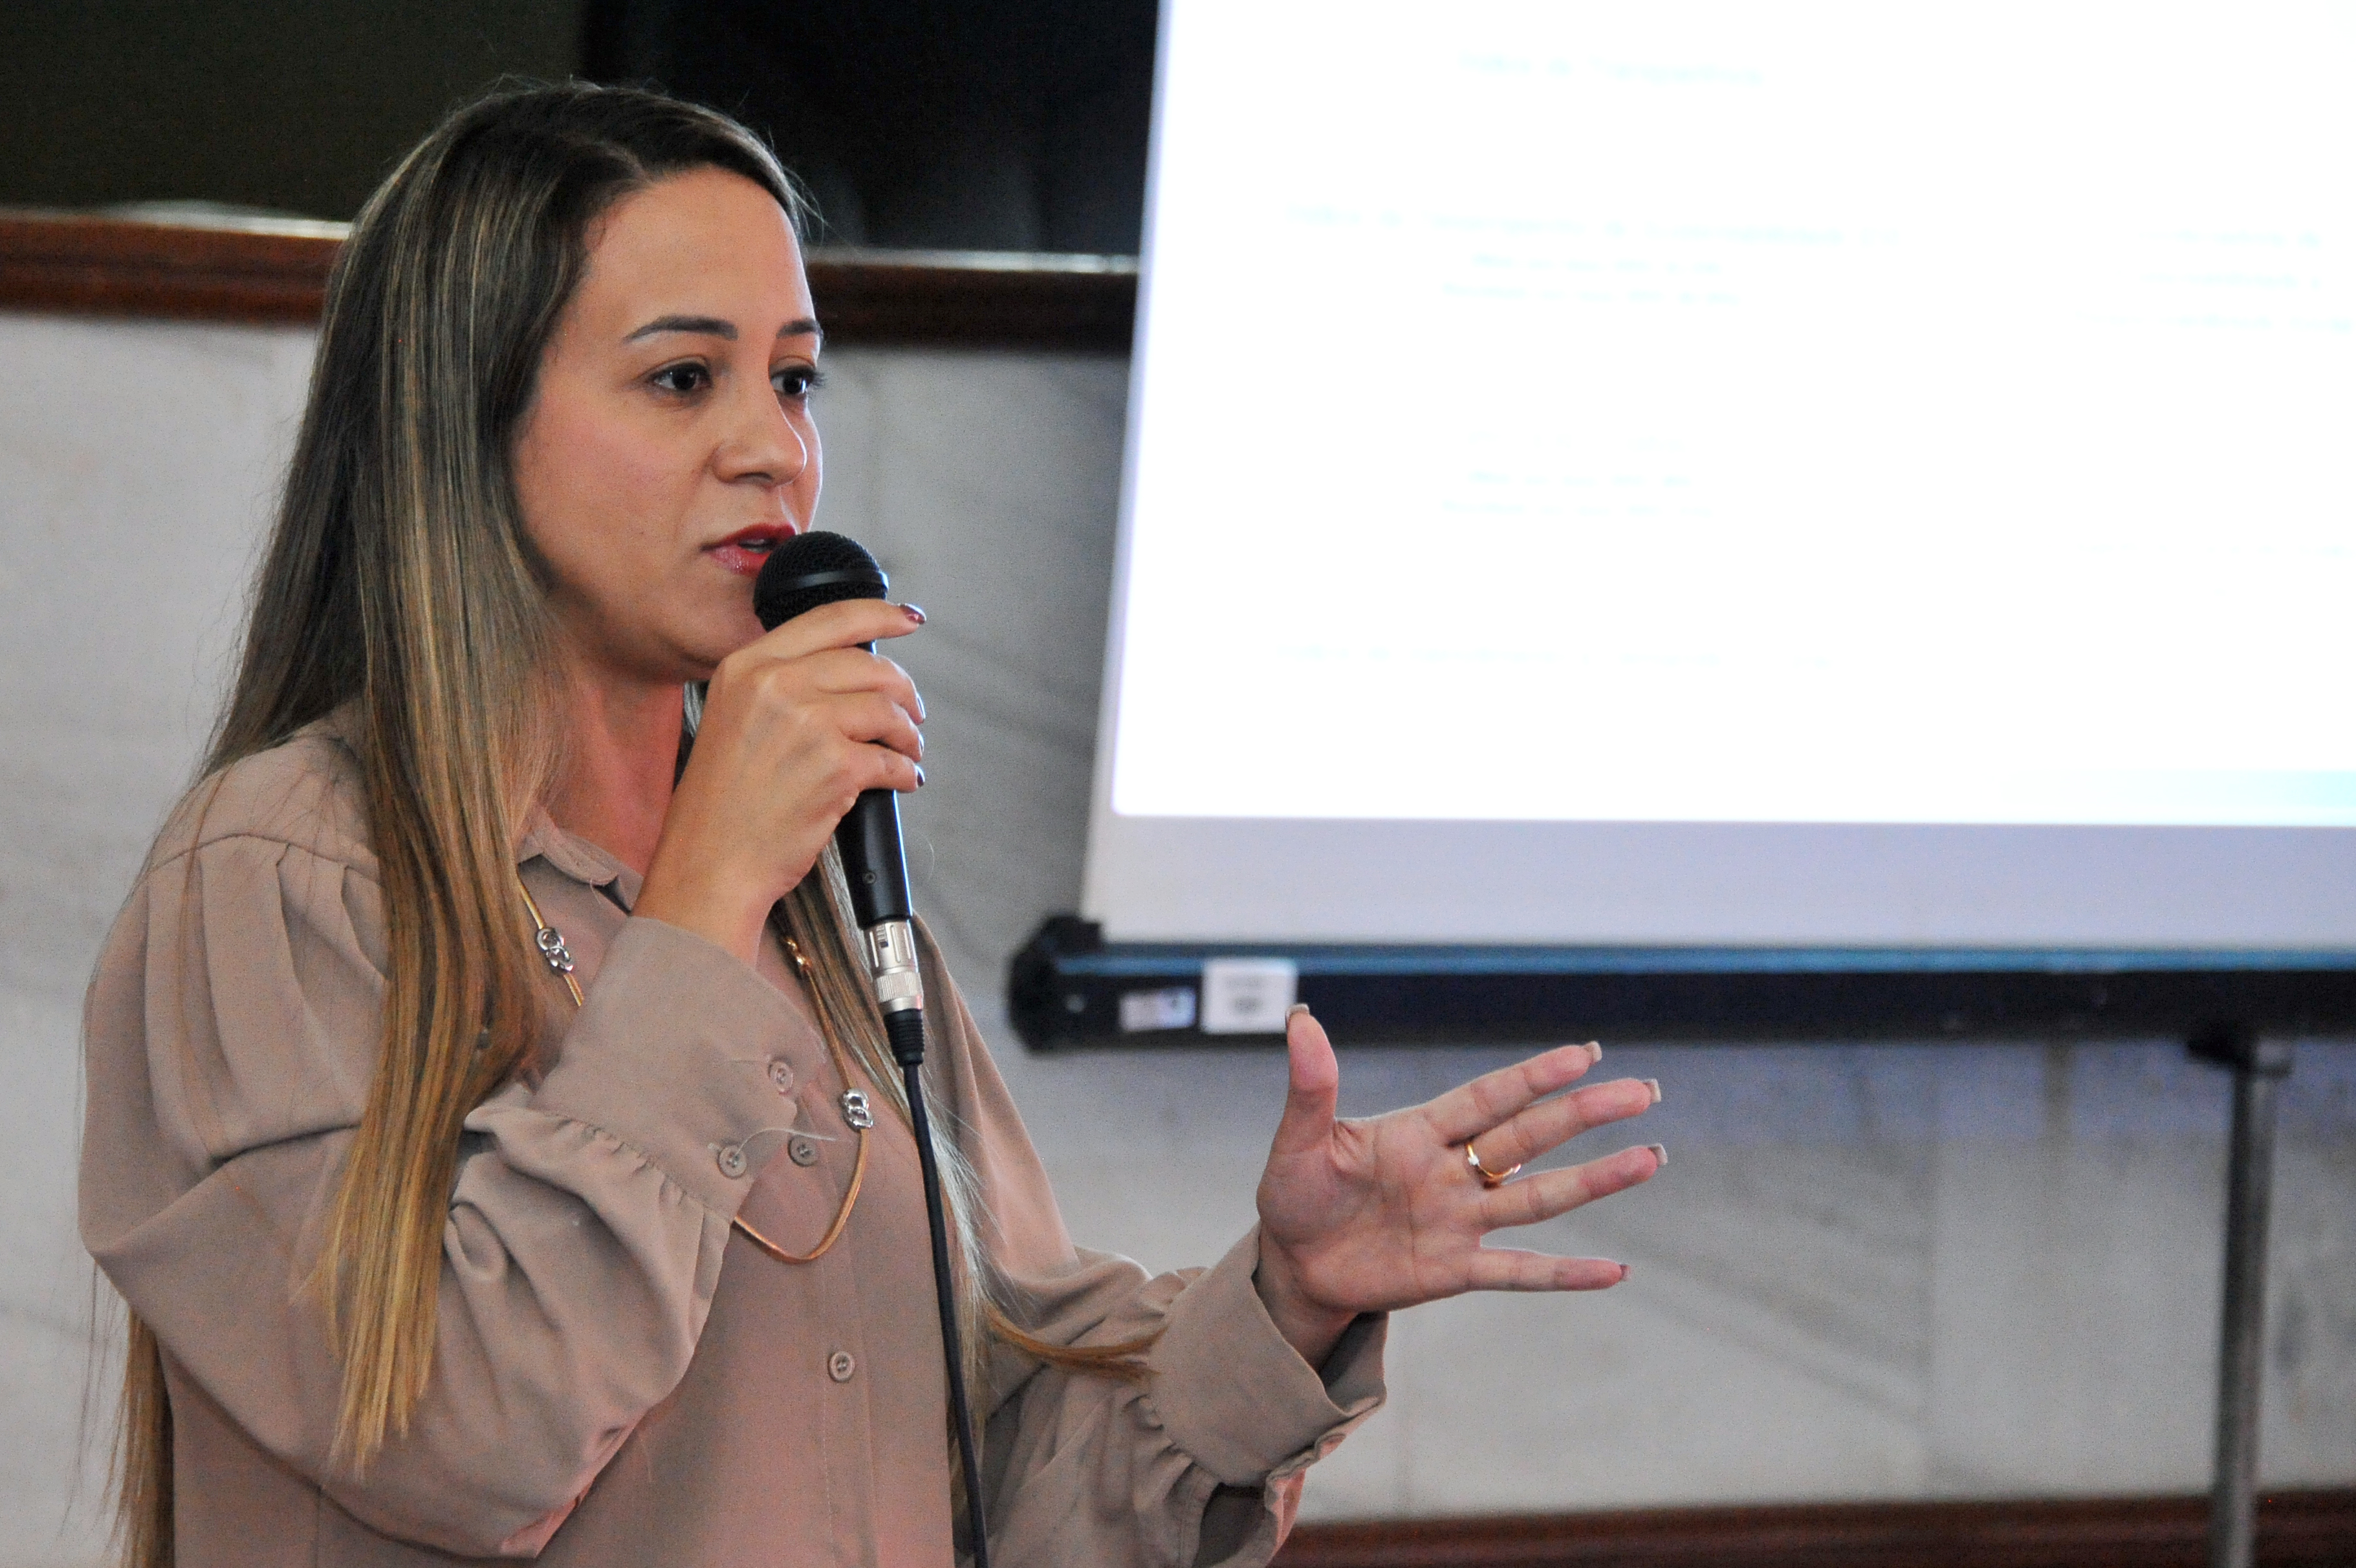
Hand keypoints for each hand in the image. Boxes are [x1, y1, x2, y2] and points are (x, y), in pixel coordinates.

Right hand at [636, 598, 924, 962]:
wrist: (710, 863)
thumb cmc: (722, 806)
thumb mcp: (735, 718)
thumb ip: (781, 686)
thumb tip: (848, 674)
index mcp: (747, 667)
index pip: (829, 620)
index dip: (880, 614)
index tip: (908, 619)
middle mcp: (776, 685)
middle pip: (869, 665)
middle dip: (902, 690)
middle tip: (911, 713)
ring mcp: (808, 723)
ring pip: (887, 709)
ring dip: (907, 734)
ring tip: (906, 750)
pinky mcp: (836, 766)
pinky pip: (891, 759)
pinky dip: (905, 772)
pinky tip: (901, 781)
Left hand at [1253, 1005, 1662, 1366]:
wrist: (1292, 1264)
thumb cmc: (1296, 1194)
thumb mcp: (1298, 1142)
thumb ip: (1311, 1088)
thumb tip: (1300, 1019)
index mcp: (1419, 1133)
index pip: (1488, 1098)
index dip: (1535, 1077)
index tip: (1587, 1053)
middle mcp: (1451, 1172)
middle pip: (1529, 1137)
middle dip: (1584, 1114)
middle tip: (1644, 1092)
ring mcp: (1460, 1222)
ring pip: (1538, 1198)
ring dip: (1595, 1181)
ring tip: (1649, 1159)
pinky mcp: (1454, 1271)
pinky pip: (1518, 1272)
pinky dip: (1564, 1274)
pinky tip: (1614, 1273)